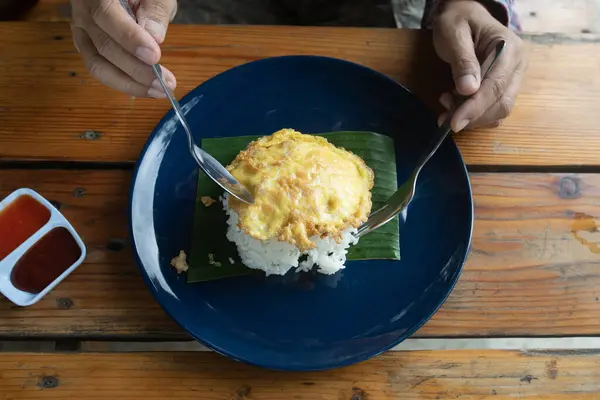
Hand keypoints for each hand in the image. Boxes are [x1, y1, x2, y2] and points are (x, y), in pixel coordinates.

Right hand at [70, 0, 177, 97]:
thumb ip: (155, 9)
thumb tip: (154, 36)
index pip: (106, 16)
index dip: (130, 39)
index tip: (154, 57)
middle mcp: (83, 13)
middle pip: (103, 46)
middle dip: (137, 69)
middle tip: (166, 82)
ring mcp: (82, 32)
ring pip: (97, 65)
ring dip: (129, 83)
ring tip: (158, 91)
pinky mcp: (87, 48)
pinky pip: (101, 70)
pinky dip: (123, 82)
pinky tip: (145, 87)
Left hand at [433, 0, 526, 131]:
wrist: (464, 14)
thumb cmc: (458, 21)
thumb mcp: (454, 34)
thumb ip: (462, 61)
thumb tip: (468, 90)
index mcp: (509, 49)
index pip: (496, 86)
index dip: (475, 108)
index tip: (454, 123)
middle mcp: (517, 65)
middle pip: (502, 103)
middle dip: (473, 116)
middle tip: (445, 115)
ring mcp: (513, 77)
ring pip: (499, 110)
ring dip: (472, 117)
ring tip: (447, 103)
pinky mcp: (504, 86)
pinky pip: (493, 109)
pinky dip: (474, 115)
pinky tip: (455, 105)